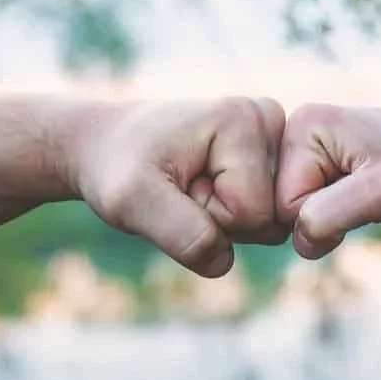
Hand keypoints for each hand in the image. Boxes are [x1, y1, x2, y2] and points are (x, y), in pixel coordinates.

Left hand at [68, 97, 287, 277]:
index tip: (178, 186)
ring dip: (225, 220)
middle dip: (221, 219)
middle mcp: (268, 120)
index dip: (210, 216)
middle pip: (270, 219)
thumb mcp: (132, 201)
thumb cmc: (117, 168)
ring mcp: (272, 139)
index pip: (253, 213)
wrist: (108, 148)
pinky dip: (231, 216)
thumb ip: (182, 233)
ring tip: (190, 187)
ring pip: (271, 222)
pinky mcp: (268, 158)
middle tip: (182, 188)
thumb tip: (224, 261)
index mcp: (245, 118)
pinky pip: (267, 218)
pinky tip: (205, 188)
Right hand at [276, 104, 380, 259]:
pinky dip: (337, 210)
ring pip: (297, 210)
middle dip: (326, 216)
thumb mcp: (380, 194)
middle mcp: (295, 130)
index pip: (283, 205)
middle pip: (283, 207)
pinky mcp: (318, 159)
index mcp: (302, 128)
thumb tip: (298, 241)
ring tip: (367, 192)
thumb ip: (328, 217)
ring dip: (333, 215)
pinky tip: (361, 191)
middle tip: (367, 196)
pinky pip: (309, 204)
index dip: (324, 218)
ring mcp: (305, 145)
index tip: (364, 197)